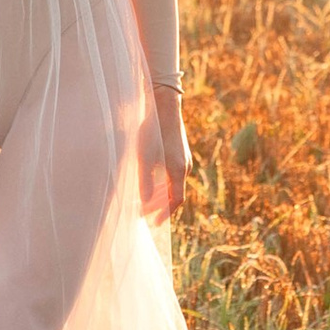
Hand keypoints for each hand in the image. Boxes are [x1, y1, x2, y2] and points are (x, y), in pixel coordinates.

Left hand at [141, 87, 189, 221]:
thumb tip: (144, 203)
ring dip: (161, 194)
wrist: (164, 106)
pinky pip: (174, 174)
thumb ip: (145, 182)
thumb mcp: (144, 159)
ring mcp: (184, 158)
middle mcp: (185, 167)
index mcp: (178, 171)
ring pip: (174, 183)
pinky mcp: (180, 150)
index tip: (154, 223)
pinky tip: (151, 180)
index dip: (165, 213)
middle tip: (144, 214)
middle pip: (175, 193)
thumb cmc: (152, 132)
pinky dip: (163, 183)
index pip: (176, 200)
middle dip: (159, 205)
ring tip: (146, 200)